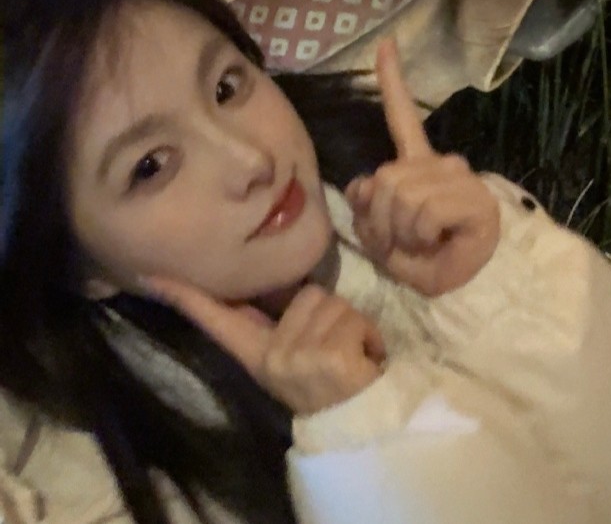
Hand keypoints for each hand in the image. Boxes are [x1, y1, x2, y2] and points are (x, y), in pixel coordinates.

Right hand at [142, 278, 384, 414]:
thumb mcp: (294, 357)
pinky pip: (356, 320)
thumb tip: (274, 288)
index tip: (150, 275)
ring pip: (335, 303)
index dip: (184, 296)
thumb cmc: (329, 384)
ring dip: (353, 324)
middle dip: (331, 314)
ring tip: (351, 355)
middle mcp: (272, 356)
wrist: (356, 425)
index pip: (216, 319)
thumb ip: (278, 324)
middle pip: (308, 295)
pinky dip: (369, 335)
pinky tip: (365, 360)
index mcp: (258, 354)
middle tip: (335, 348)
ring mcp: (299, 357)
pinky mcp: (329, 356)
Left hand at [345, 39, 499, 296]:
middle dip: (380, 221)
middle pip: (383, 178)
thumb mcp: (378, 231)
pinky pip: (422, 213)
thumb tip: (363, 183)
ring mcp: (458, 177)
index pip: (402, 118)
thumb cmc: (419, 260)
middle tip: (403, 241)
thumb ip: (365, 202)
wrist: (456, 289)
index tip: (387, 44)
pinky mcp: (472, 197)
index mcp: (417, 165)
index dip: (392, 82)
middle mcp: (440, 163)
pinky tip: (437, 243)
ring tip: (420, 244)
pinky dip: (419, 238)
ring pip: (399, 196)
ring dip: (399, 232)